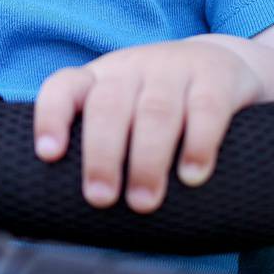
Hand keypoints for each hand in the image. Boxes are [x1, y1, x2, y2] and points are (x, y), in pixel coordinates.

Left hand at [31, 38, 262, 214]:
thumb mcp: (124, 108)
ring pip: (156, 110)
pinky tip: (192, 175)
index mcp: (100, 78)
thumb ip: (101, 144)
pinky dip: (198, 144)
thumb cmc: (160, 101)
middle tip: (101, 197)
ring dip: (147, 159)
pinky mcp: (216, 75)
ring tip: (143, 201)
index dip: (51, 117)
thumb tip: (73, 212)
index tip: (49, 155)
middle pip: (109, 105)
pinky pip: (206, 108)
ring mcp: (174, 68)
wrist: (225, 61)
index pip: (63, 87)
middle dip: (102, 154)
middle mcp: (132, 68)